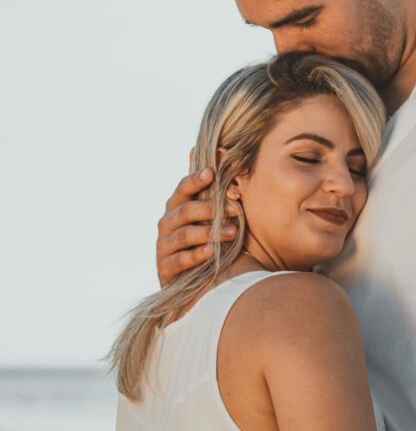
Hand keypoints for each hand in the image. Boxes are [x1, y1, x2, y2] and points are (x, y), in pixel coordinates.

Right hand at [156, 168, 236, 285]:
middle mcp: (166, 223)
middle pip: (185, 210)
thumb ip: (212, 189)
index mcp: (176, 206)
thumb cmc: (204, 240)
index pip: (182, 188)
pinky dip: (197, 255)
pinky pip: (180, 260)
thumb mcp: (208, 216)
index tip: (212, 173)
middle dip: (211, 208)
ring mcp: (164, 246)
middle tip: (236, 209)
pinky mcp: (165, 268)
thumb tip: (219, 149)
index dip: (195, 180)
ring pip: (185, 235)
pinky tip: (213, 252)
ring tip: (233, 232)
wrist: (194, 280)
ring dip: (209, 232)